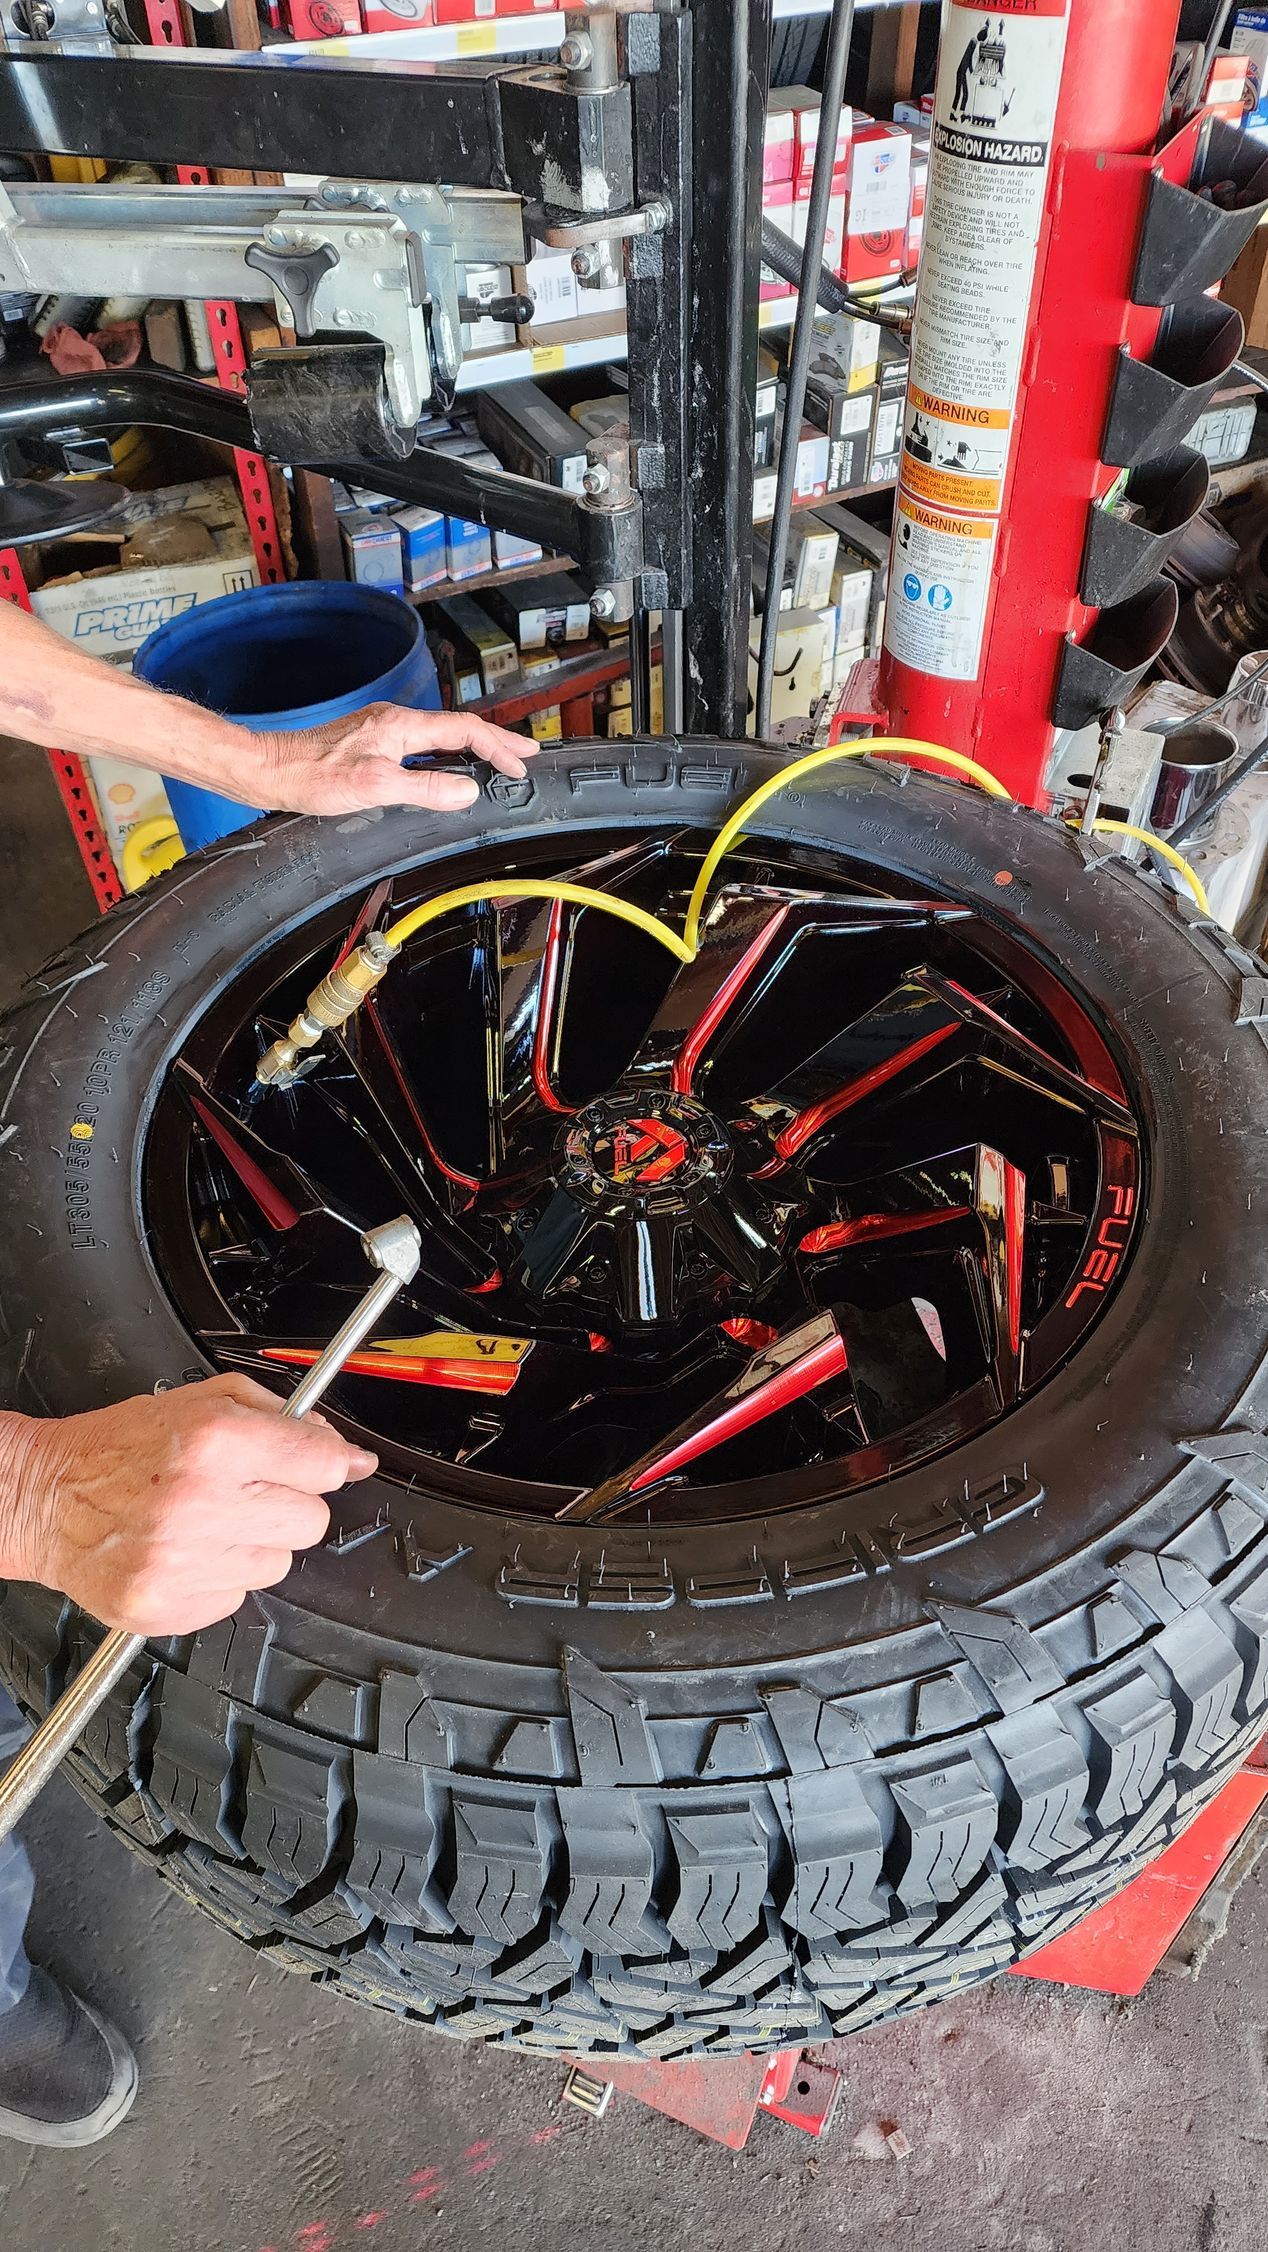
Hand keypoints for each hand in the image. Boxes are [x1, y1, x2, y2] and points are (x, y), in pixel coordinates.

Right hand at [1, 1375, 376, 1634]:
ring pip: (277, 1564)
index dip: (327, 1463)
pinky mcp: (167, 1607)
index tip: (321, 1464)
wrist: (44, 1499)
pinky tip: (186, 1551)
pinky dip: (219, 1577)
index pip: (323, 1465)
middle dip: (289, 1502)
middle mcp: (200, 1504)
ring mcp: (183, 1563)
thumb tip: (347, 1454)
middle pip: (310, 1521)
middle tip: (246, 1491)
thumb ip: (282, 1418)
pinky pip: (236, 1599)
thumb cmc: (118, 1449)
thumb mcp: (201, 1401)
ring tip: (206, 1521)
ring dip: (252, 1542)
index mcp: (213, 1443)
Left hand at [253, 704, 536, 816]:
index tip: (519, 762)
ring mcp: (383, 731)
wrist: (272, 771)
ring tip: (497, 758)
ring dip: (472, 746)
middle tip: (525, 753)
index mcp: (400, 726)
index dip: (496, 746)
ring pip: (440, 735)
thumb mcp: (376, 788)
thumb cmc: (313, 776)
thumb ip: (425, 789)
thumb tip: (465, 792)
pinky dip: (447, 753)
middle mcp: (394, 721)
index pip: (463, 730)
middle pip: (457, 727)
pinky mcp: (372, 743)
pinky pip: (422, 744)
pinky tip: (450, 765)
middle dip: (494, 740)